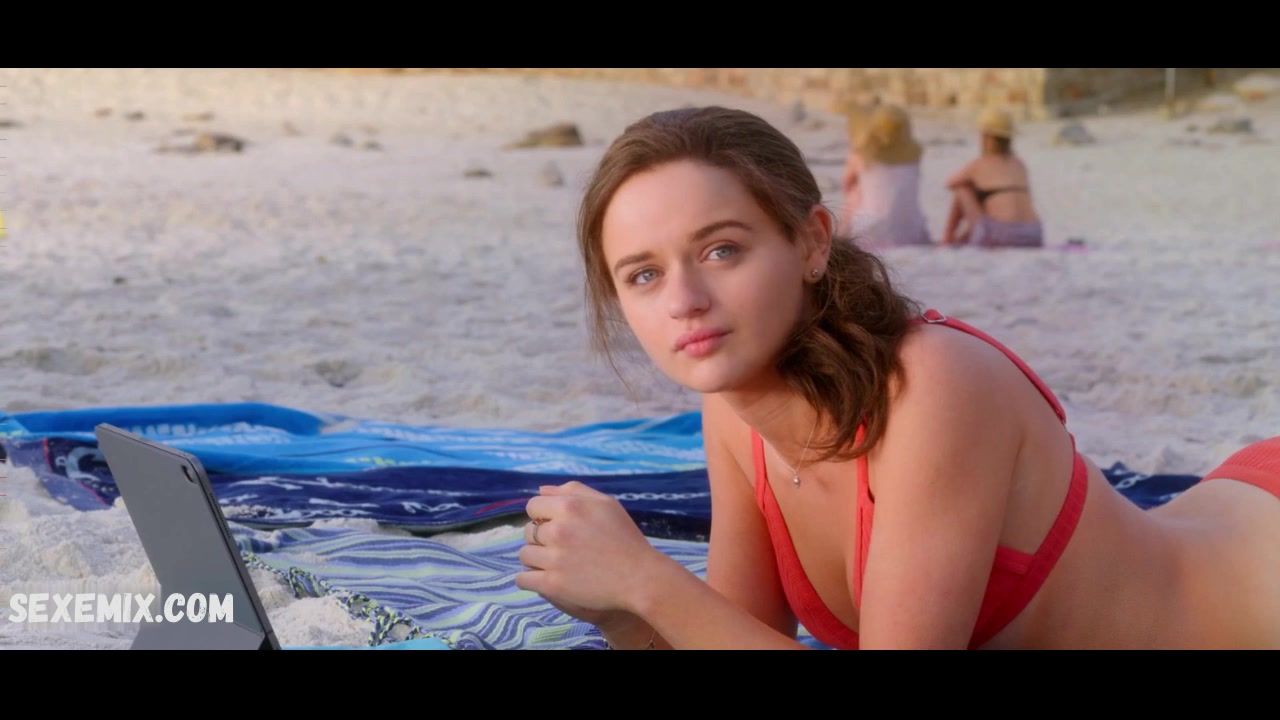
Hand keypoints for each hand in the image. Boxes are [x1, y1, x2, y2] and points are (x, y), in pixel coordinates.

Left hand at [514, 481, 661, 617]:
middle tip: (561, 548)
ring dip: (535, 559)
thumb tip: (541, 490)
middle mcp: (559, 530)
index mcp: (570, 507)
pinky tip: (543, 579)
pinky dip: (529, 579)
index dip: (542, 515)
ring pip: (524, 555)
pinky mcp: (553, 584)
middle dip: (540, 538)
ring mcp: (554, 559)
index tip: (556, 526)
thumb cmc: (625, 539)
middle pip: (528, 531)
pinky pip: (523, 579)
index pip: (533, 506)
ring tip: (555, 564)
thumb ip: (573, 490)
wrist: (640, 578)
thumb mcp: (606, 504)